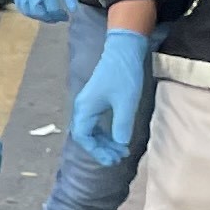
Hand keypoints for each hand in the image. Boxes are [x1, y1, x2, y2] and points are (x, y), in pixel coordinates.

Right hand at [10, 0, 75, 22]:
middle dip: (48, 18)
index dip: (59, 16)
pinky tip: (36, 9)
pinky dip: (27, 9)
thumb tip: (73, 11)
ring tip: (46, 15)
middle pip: (37, 13)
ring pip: (26, 10)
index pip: (51, 10)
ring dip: (37, 16)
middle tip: (56, 18)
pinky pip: (19, 3)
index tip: (65, 16)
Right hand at [70, 26, 152, 167]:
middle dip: (101, 148)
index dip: (97, 151)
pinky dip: (105, 132)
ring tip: (120, 149)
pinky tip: (117, 135)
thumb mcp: (126, 103)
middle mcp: (83, 107)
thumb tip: (120, 144)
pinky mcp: (96, 98)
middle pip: (86, 135)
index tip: (112, 159)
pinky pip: (95, 121)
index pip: (84, 137)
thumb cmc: (123, 76)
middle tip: (118, 157)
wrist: (123, 51)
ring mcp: (88, 102)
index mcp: (85, 108)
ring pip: (91, 129)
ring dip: (104, 141)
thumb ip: (122, 125)